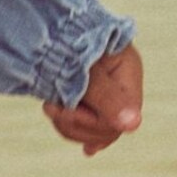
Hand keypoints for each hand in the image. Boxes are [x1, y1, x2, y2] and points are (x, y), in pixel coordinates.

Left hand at [43, 42, 143, 157]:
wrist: (44, 29)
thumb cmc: (65, 42)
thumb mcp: (86, 69)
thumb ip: (107, 96)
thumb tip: (133, 125)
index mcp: (128, 71)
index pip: (123, 114)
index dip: (95, 122)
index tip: (66, 111)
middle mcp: (121, 86)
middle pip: (110, 126)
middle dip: (78, 124)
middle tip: (50, 108)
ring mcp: (107, 94)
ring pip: (96, 130)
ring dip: (70, 125)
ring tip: (49, 107)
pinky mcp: (90, 100)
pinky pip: (88, 127)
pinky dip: (74, 129)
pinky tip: (84, 147)